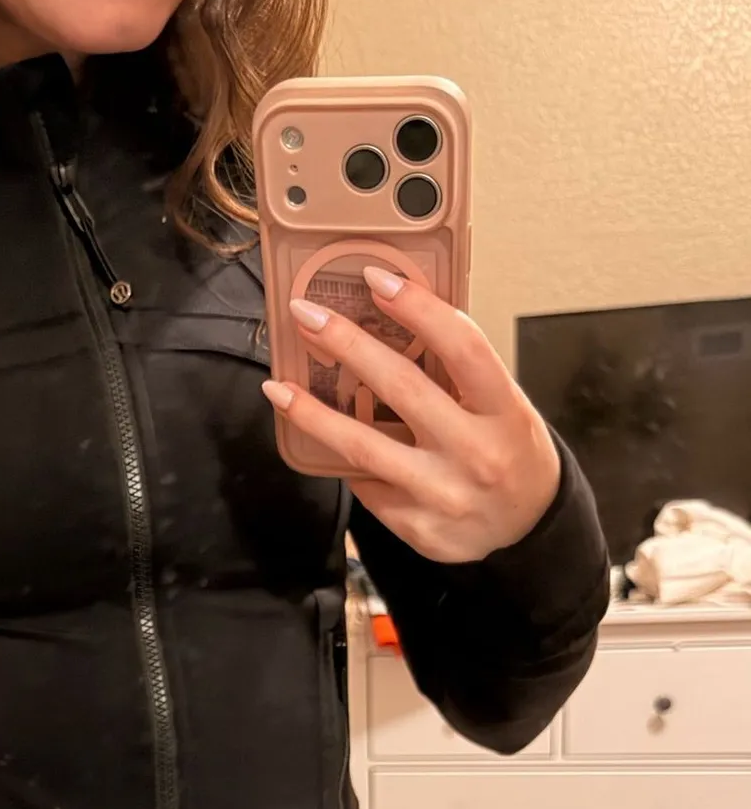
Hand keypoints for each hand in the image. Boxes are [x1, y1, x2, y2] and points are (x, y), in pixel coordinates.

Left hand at [263, 264, 561, 563]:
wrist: (529, 530)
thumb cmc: (511, 452)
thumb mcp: (505, 406)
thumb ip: (460, 374)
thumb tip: (394, 323)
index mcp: (505, 412)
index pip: (462, 347)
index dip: (418, 308)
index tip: (375, 278)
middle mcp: (475, 453)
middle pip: (402, 388)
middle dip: (347, 345)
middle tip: (307, 316)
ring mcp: (443, 494)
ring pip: (363, 447)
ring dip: (313, 414)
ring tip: (278, 389)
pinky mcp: (416, 526)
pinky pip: (366, 486)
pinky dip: (346, 461)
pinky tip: (328, 444)